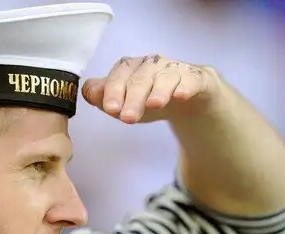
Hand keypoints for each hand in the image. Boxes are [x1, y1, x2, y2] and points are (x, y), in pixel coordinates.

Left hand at [82, 54, 219, 123]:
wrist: (188, 97)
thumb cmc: (148, 97)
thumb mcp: (124, 101)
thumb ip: (104, 97)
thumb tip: (88, 93)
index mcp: (131, 68)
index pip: (119, 75)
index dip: (113, 90)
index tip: (110, 109)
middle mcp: (152, 65)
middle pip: (140, 78)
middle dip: (132, 98)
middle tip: (127, 118)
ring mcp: (175, 70)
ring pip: (165, 77)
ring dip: (158, 91)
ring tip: (154, 105)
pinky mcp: (196, 79)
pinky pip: (191, 80)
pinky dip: (185, 87)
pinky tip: (179, 96)